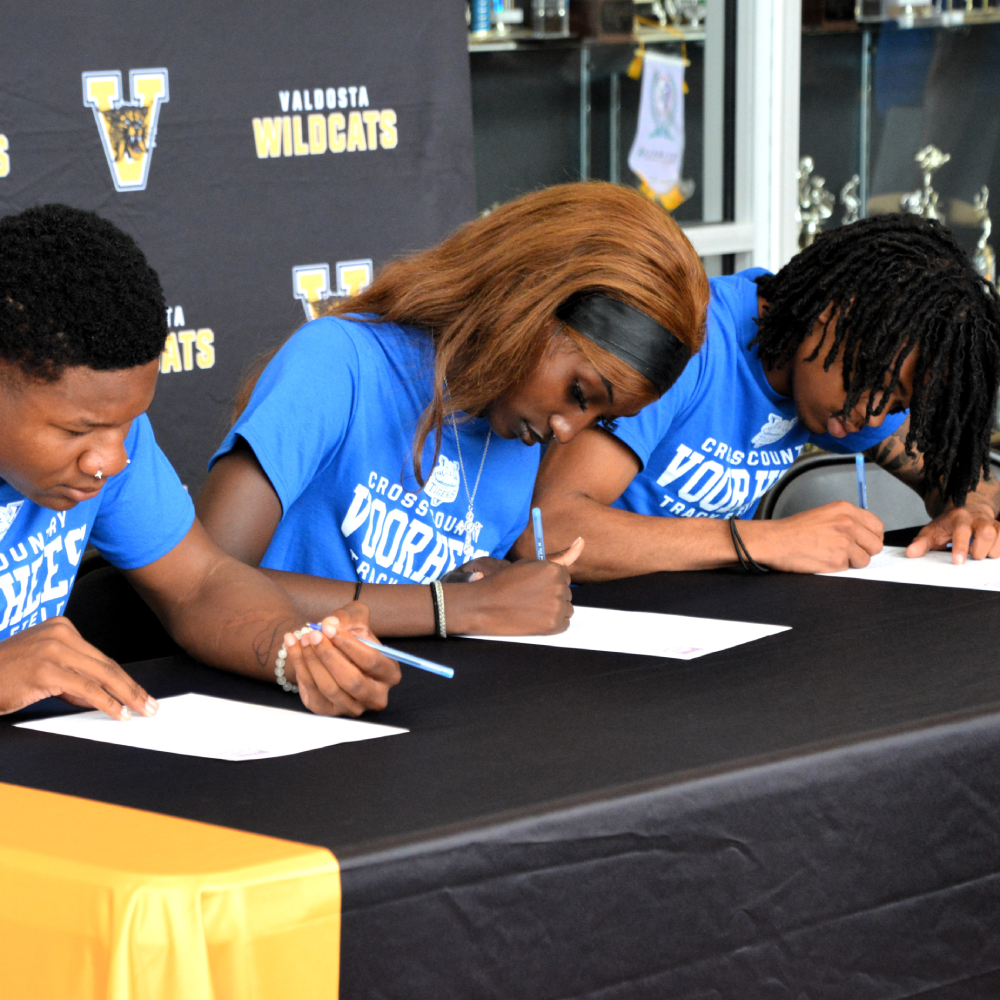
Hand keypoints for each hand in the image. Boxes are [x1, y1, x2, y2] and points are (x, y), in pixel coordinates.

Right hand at [0, 617, 156, 719]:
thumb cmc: (5, 675)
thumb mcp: (44, 669)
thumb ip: (72, 679)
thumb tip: (101, 696)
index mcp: (62, 627)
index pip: (101, 658)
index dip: (125, 679)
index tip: (142, 694)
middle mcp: (61, 633)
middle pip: (106, 665)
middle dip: (132, 688)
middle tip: (151, 705)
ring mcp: (53, 649)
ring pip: (101, 676)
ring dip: (126, 697)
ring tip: (141, 711)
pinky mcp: (46, 669)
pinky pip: (86, 688)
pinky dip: (107, 702)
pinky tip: (119, 713)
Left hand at [281, 601, 401, 716]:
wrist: (330, 651)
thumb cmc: (348, 636)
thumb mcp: (355, 619)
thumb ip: (347, 616)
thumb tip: (330, 623)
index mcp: (389, 673)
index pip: (371, 661)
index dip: (348, 643)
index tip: (327, 627)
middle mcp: (375, 696)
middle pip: (352, 681)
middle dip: (329, 656)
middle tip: (313, 635)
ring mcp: (352, 708)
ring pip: (330, 688)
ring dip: (312, 660)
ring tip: (303, 637)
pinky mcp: (327, 711)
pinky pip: (311, 690)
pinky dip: (299, 666)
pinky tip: (292, 645)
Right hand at [447, 537, 583, 634]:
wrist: (484, 605)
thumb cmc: (505, 582)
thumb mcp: (531, 564)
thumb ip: (561, 556)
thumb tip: (582, 541)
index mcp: (554, 570)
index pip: (564, 576)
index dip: (548, 582)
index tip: (534, 586)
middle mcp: (558, 587)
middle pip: (566, 592)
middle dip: (551, 595)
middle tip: (529, 598)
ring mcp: (556, 607)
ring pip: (567, 608)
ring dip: (554, 609)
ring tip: (532, 609)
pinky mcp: (553, 625)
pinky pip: (564, 624)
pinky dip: (552, 624)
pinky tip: (535, 619)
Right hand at [742, 502, 884, 572]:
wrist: (774, 540)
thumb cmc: (793, 530)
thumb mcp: (823, 514)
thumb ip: (846, 521)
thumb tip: (864, 535)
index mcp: (845, 509)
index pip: (877, 526)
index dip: (871, 537)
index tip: (864, 542)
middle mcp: (848, 524)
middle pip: (876, 545)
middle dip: (865, 551)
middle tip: (849, 552)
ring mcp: (844, 543)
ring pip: (865, 559)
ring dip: (852, 561)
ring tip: (833, 556)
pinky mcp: (837, 560)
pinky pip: (849, 568)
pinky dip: (838, 568)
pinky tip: (824, 560)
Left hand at [906, 499, 999, 562]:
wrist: (967, 509)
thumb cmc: (948, 525)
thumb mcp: (931, 532)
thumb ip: (921, 543)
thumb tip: (910, 554)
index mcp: (958, 518)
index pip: (961, 532)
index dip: (961, 547)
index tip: (958, 562)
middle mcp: (978, 518)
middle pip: (986, 534)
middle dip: (978, 551)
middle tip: (969, 557)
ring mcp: (993, 522)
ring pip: (999, 540)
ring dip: (989, 552)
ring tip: (978, 553)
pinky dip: (998, 550)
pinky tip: (988, 551)